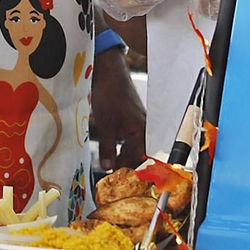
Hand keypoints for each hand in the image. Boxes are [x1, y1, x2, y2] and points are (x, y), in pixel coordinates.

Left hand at [89, 47, 146, 174]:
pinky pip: (132, 135)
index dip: (129, 169)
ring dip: (125, 153)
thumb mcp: (105, 124)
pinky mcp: (132, 115)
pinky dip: (124, 143)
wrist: (109, 70)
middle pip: (140, 152)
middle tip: (114, 172)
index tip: (118, 179)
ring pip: (136, 144)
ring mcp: (139, 120)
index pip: (140, 158)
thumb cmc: (109, 94)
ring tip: (112, 161)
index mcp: (141, 130)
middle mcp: (144, 126)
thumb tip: (108, 167)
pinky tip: (114, 146)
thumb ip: (108, 147)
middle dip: (128, 163)